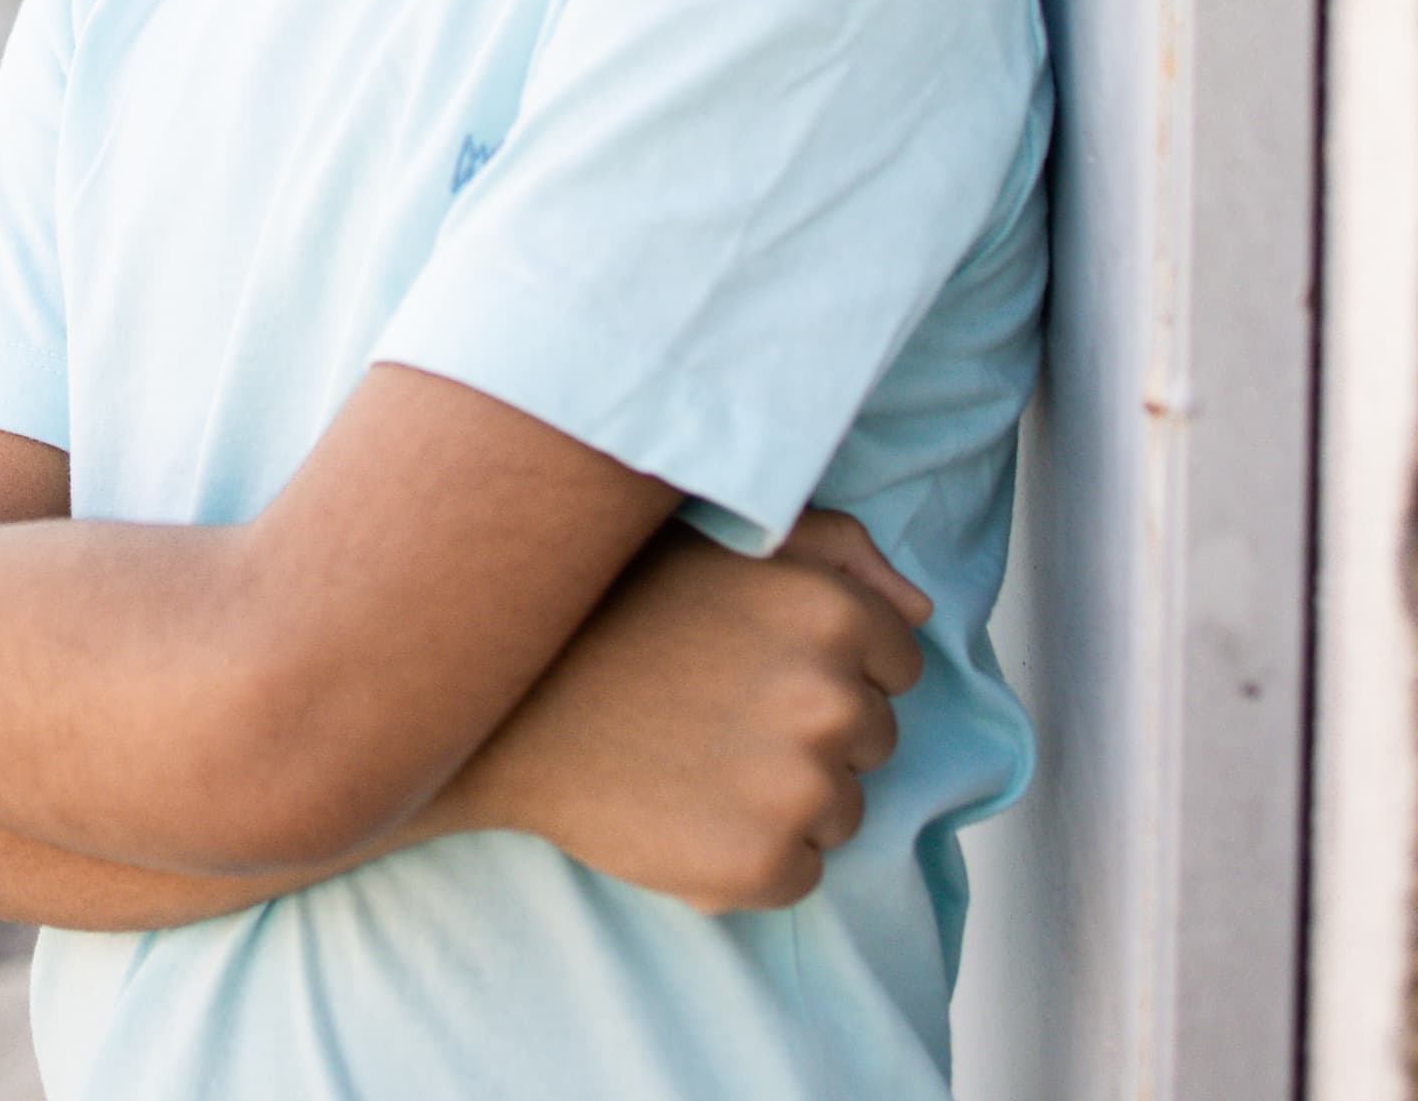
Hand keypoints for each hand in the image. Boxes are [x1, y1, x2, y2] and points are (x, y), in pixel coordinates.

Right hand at [432, 508, 929, 912]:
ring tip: (694, 761)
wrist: (496, 709)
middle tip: (714, 713)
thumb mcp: (719, 540)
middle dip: (811, 732)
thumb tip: (922, 613)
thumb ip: (834, 549)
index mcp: (831, 612)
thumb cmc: (606, 609)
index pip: (898, 663)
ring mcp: (798, 787)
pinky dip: (755, 860)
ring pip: (842, 811)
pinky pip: (800, 876)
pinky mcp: (761, 865)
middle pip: (875, 740)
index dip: (829, 666)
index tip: (757, 666)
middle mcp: (830, 697)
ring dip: (786, 798)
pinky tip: (686, 814)